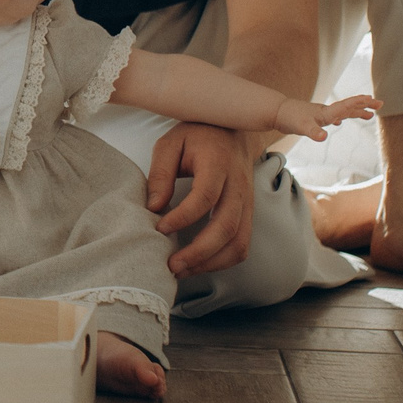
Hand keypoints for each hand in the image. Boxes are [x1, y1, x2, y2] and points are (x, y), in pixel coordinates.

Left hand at [147, 122, 256, 278]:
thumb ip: (161, 172)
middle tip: (171, 264)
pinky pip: (242, 245)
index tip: (160, 228)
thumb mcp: (171, 143)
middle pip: (226, 227)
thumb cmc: (197, 136)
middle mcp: (238, 186)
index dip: (183, 217)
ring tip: (182, 271)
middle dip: (199, 252)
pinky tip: (197, 264)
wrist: (233, 132)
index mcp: (218, 163)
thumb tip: (153, 207)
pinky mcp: (248, 215)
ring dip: (211, 262)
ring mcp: (247, 202)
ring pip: (239, 242)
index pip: (205, 197)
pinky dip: (222, 261)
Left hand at [276, 92, 379, 141]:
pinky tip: (339, 122)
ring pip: (342, 112)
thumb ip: (314, 132)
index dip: (360, 103)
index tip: (373, 100)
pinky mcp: (314, 118)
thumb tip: (324, 137)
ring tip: (369, 115)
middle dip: (364, 106)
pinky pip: (332, 117)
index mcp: (326, 113)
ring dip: (356, 112)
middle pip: (348, 107)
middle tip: (380, 104)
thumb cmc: (289, 119)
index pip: (346, 106)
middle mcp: (325, 111)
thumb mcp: (302, 128)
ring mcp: (320, 114)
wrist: (275, 112)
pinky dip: (340, 118)